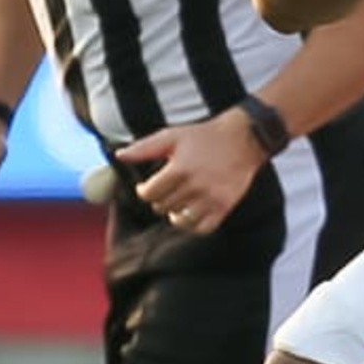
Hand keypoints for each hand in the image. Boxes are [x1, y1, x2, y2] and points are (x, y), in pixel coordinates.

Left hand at [121, 112, 264, 235]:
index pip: (149, 194)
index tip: (147, 187)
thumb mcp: (172, 136)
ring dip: (174, 213)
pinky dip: (193, 225)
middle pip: (163, 207)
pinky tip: (190, 214)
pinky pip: (202, 228)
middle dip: (160, 199)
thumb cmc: (205, 136)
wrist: (243, 139)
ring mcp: (211, 198)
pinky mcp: (224, 206)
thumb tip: (119, 155)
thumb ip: (144, 148)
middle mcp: (195, 186)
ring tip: (176, 203)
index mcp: (179, 169)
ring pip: (180, 220)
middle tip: (165, 190)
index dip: (144, 191)